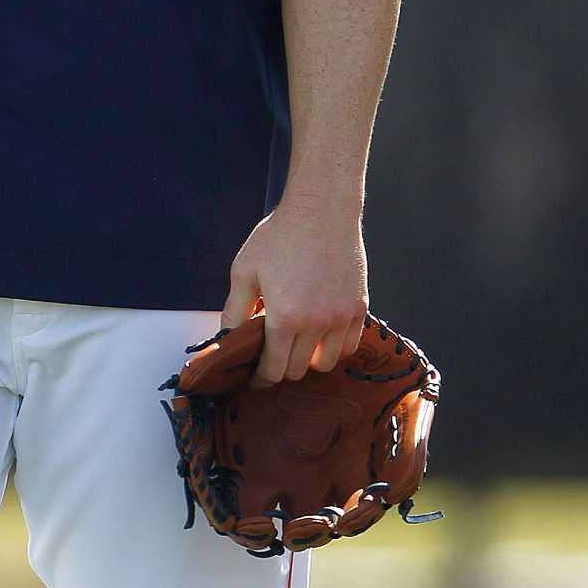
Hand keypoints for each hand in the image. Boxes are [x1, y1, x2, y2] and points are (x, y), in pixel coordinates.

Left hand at [222, 191, 368, 387]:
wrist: (322, 209)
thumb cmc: (281, 235)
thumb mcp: (245, 270)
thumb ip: (234, 310)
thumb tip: (227, 338)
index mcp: (284, 318)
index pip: (273, 370)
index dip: (260, 379)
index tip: (255, 377)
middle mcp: (316, 323)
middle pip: (298, 370)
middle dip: (281, 368)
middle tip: (272, 355)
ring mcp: (342, 316)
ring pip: (326, 363)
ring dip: (309, 361)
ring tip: (299, 345)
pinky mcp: (360, 306)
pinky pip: (350, 344)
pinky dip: (335, 347)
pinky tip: (323, 334)